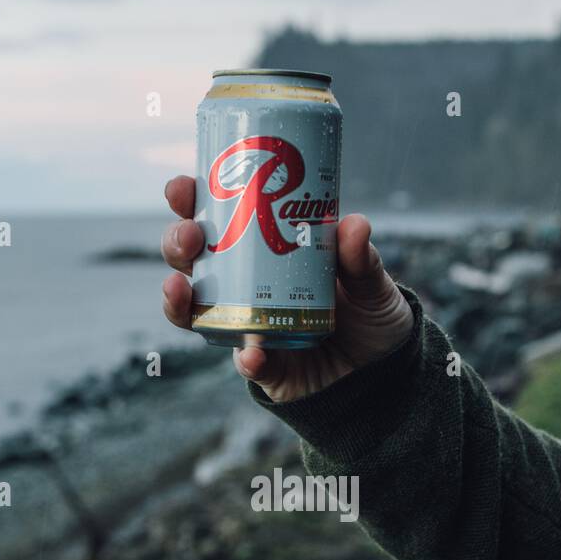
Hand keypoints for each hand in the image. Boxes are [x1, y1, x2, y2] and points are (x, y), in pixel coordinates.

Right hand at [162, 175, 412, 403]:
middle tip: (191, 233)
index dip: (190, 201)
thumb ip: (361, 258)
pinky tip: (252, 352)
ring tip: (182, 287)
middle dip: (177, 243)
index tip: (182, 187)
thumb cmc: (369, 316)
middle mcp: (244, 287)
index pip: (216, 219)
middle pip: (192, 260)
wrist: (382, 372)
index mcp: (262, 252)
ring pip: (195, 312)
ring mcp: (247, 328)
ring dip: (179, 299)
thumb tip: (352, 225)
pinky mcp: (264, 367)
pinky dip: (247, 358)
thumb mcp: (370, 281)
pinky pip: (246, 363)